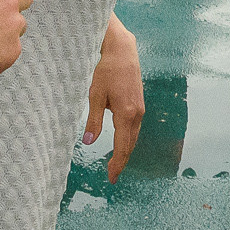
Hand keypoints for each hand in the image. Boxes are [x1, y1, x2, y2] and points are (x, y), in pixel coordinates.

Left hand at [85, 16, 144, 181]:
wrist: (122, 51)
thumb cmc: (106, 70)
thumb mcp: (95, 95)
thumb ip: (93, 120)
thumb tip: (88, 141)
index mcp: (126, 114)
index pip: (122, 147)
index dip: (117, 164)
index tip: (111, 178)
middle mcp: (137, 114)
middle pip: (130, 144)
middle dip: (122, 161)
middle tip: (112, 176)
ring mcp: (140, 108)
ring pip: (134, 136)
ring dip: (126, 151)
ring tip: (115, 163)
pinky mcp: (139, 103)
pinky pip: (135, 128)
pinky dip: (129, 139)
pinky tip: (122, 142)